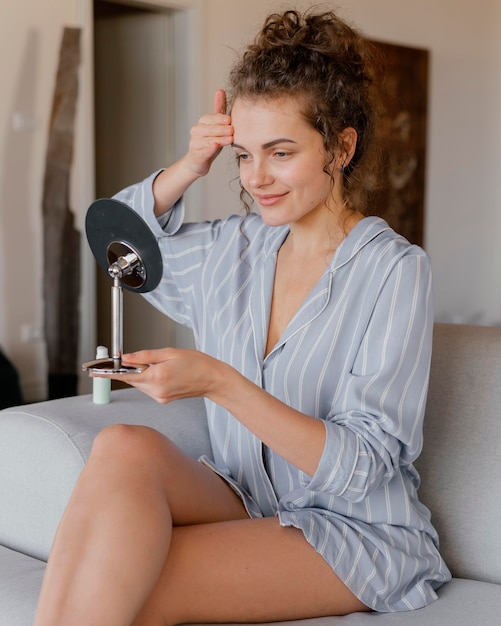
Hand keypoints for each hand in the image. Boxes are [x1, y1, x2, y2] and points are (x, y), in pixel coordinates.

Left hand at [94, 347, 222, 404]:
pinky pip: (148, 388)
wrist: (212, 380)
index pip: (126, 375)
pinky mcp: (163, 400)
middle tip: (128, 358)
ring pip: (139, 384)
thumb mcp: (169, 352)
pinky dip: (149, 379)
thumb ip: (145, 355)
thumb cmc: (196, 363)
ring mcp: (159, 397)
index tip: (95, 372)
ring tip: (159, 364)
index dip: (109, 373)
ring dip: (141, 374)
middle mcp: (156, 390)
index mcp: (157, 377)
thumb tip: (126, 358)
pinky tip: (162, 372)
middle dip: (129, 369)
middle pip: (131, 380)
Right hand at [184, 89, 233, 176]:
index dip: (220, 119)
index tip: (229, 119)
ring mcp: (195, 143)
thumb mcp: (215, 125)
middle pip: (210, 128)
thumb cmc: (210, 142)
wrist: (198, 162)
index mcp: (202, 122)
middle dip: (222, 129)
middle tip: (232, 129)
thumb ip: (218, 110)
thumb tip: (220, 90)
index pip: (211, 118)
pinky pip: (204, 151)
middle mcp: (197, 131)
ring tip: (230, 139)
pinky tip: (216, 146)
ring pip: (209, 139)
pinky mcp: (197, 154)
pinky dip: (210, 148)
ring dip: (220, 139)